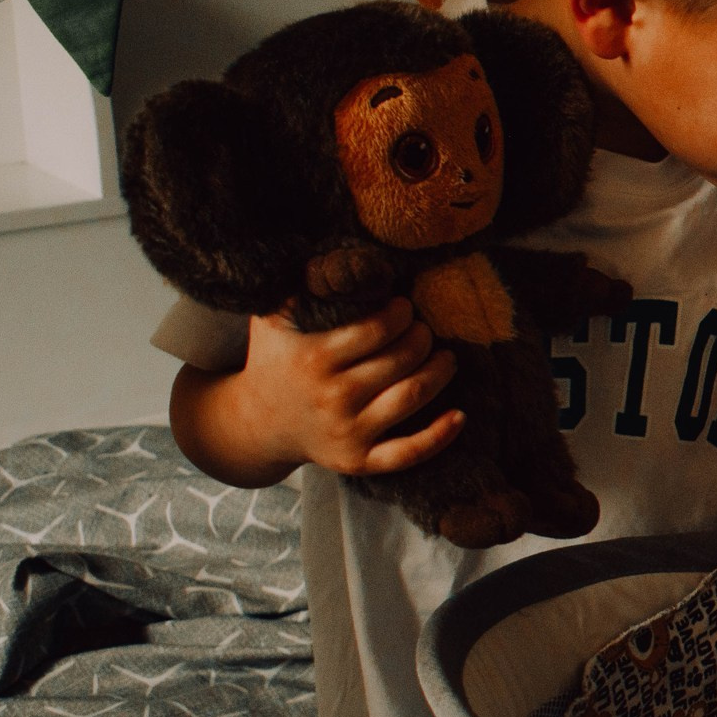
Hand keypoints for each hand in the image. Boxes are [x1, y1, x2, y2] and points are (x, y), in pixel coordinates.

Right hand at [237, 298, 462, 476]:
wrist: (256, 422)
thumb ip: (303, 285)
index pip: (377, 328)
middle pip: (401, 360)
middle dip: (422, 338)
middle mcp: (332, 396)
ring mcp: (347, 432)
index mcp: (313, 358)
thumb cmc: (274, 359)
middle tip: (423, 329)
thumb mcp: (273, 318)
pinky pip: (408, 452)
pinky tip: (460, 416)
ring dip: (441, 372)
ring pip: (412, 397)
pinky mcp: (358, 460)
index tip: (404, 306)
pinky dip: (440, 436)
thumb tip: (343, 256)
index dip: (401, 313)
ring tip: (446, 357)